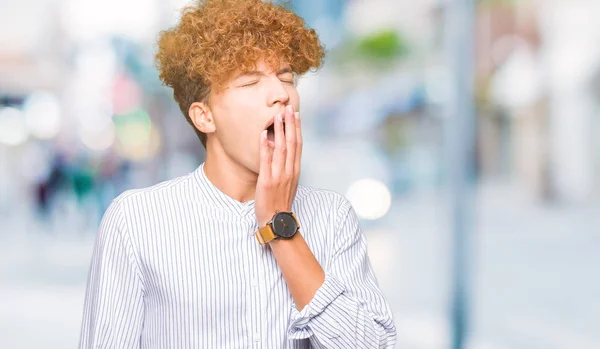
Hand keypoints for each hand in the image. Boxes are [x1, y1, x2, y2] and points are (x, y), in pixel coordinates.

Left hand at [255, 105, 301, 227]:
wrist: (277, 222)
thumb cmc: (280, 203)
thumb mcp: (288, 184)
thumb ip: (287, 169)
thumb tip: (284, 154)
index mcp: (295, 171)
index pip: (298, 145)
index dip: (297, 128)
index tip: (296, 114)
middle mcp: (289, 171)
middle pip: (292, 142)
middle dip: (290, 124)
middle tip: (288, 108)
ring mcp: (278, 176)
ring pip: (281, 148)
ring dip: (279, 130)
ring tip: (277, 115)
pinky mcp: (266, 181)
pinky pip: (265, 160)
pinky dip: (264, 146)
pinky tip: (263, 134)